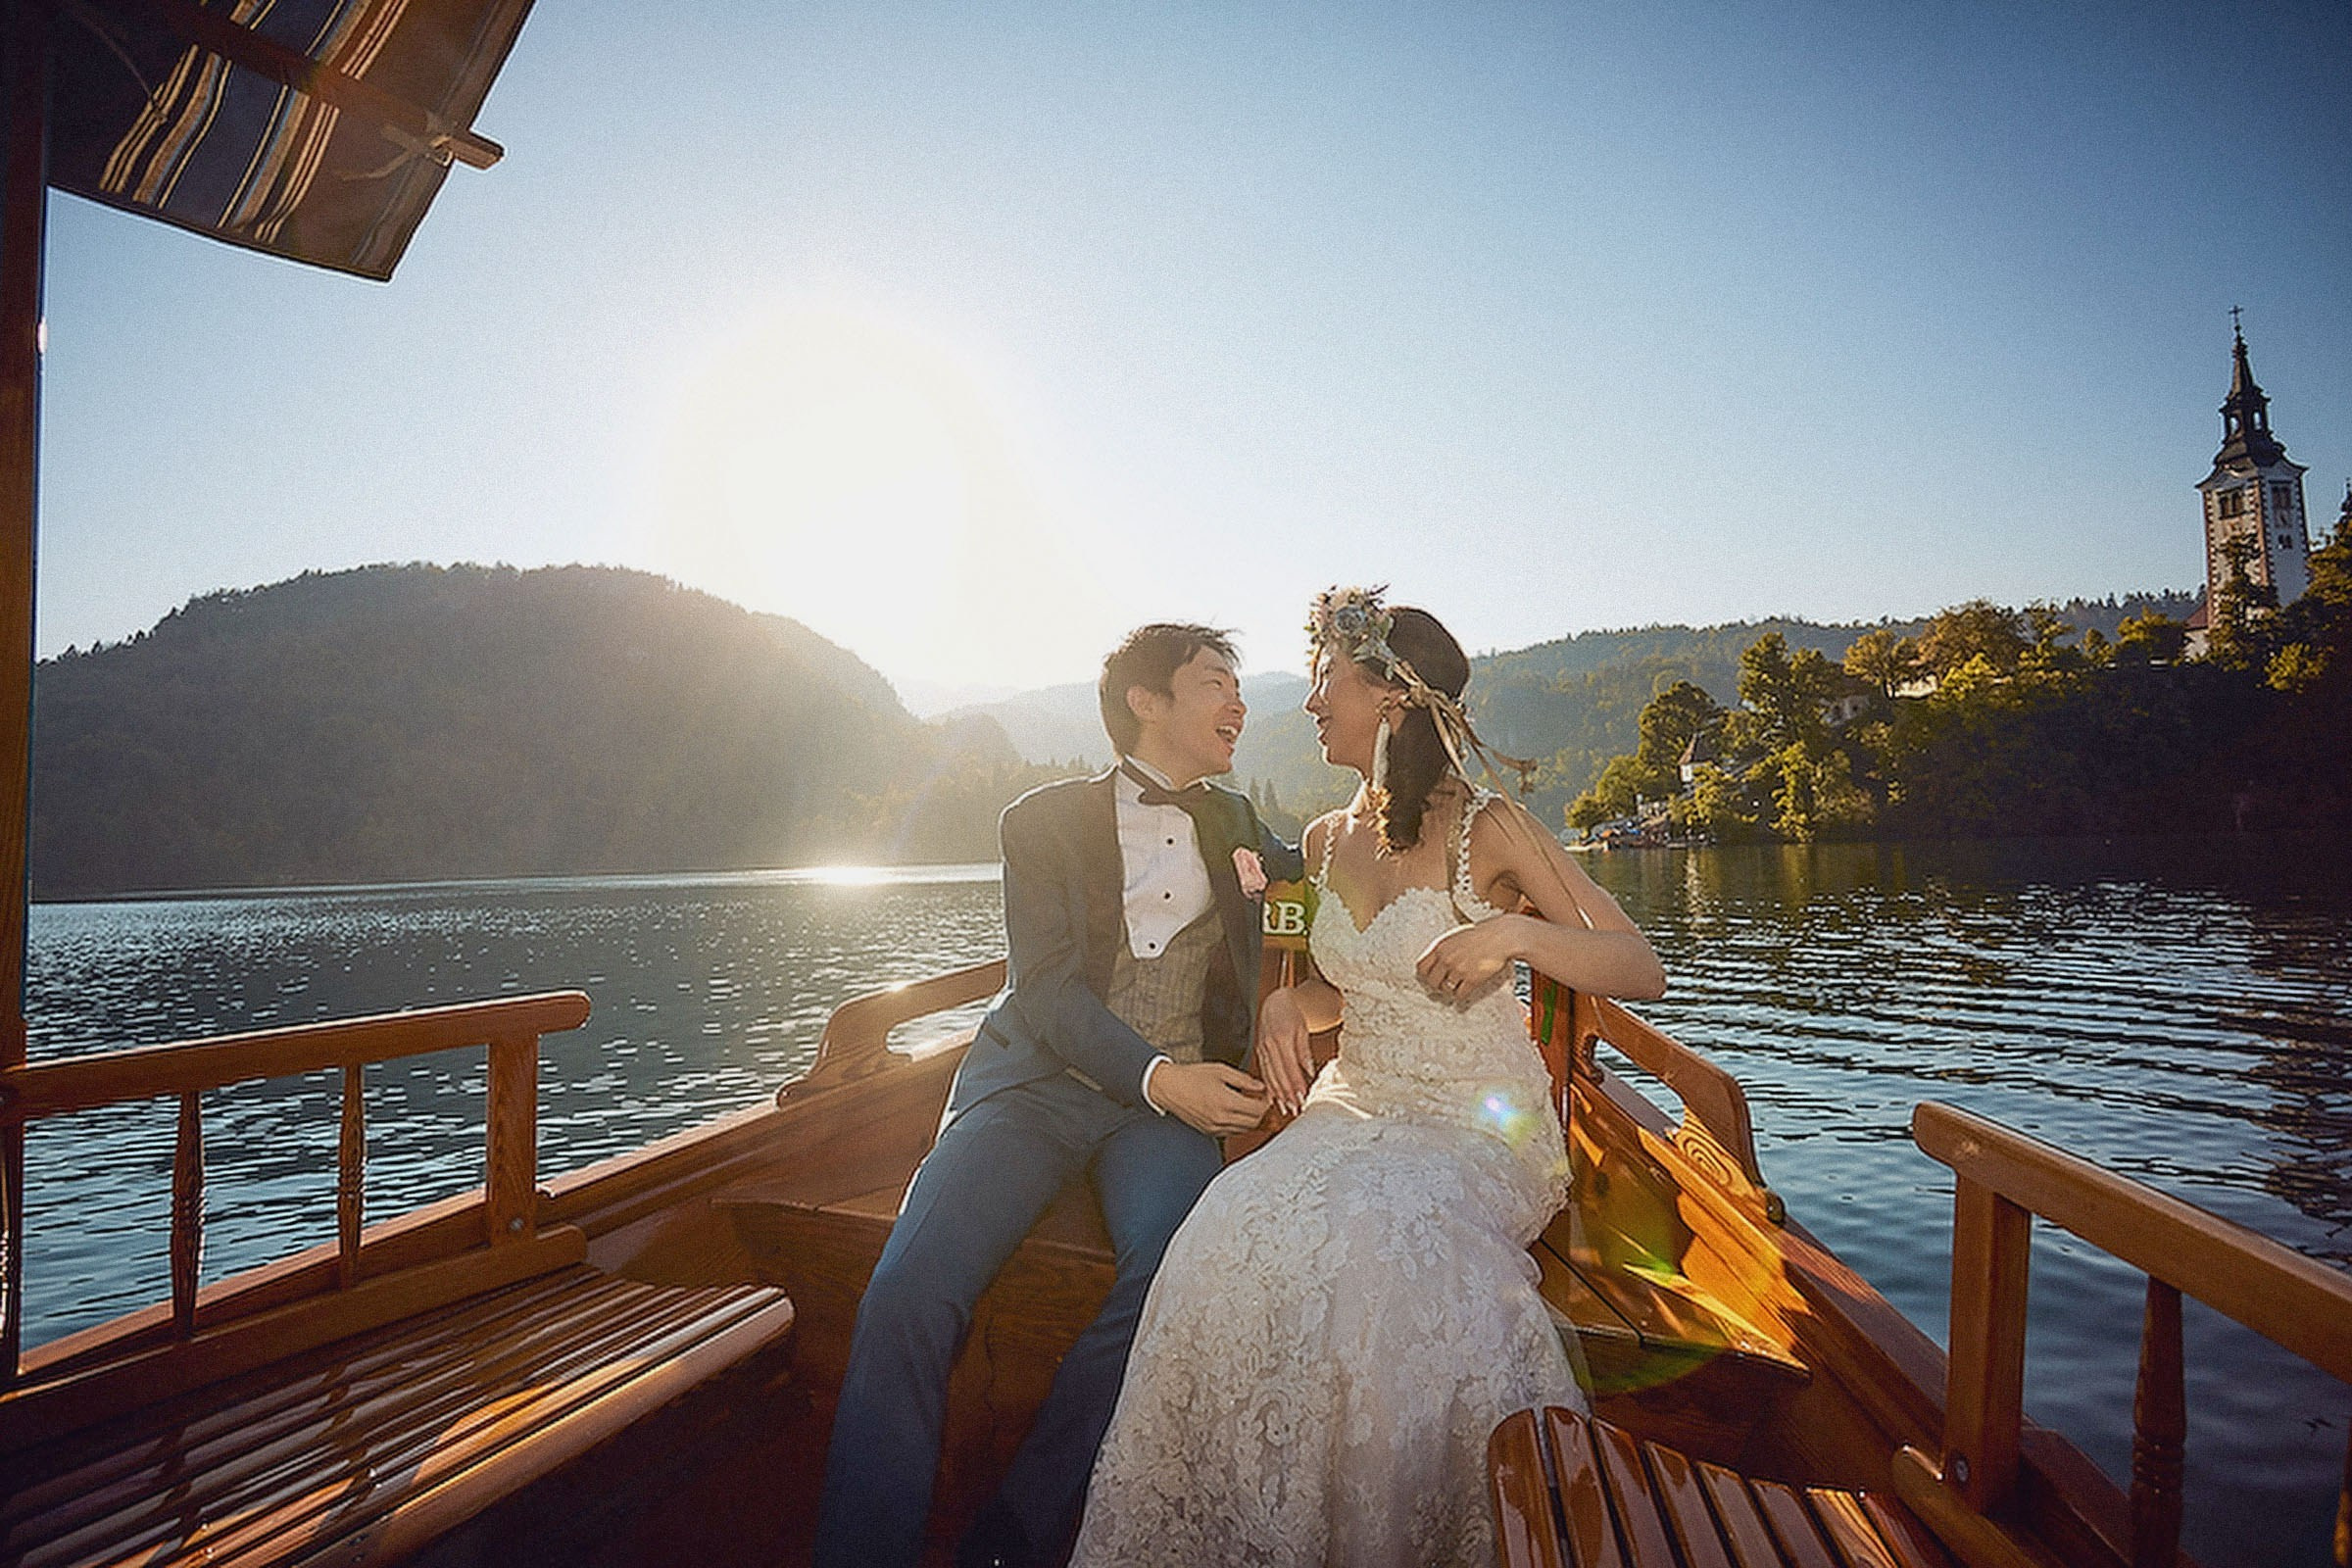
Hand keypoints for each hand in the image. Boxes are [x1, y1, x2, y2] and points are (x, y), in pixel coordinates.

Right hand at [1150, 1061, 1269, 1136]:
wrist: (1168, 1088)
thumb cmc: (1191, 1076)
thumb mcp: (1221, 1070)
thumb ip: (1244, 1079)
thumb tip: (1261, 1087)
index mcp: (1226, 1101)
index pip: (1259, 1110)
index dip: (1266, 1102)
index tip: (1266, 1095)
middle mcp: (1222, 1118)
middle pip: (1254, 1122)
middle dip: (1261, 1111)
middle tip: (1259, 1099)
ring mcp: (1215, 1128)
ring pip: (1244, 1129)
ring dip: (1250, 1119)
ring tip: (1246, 1103)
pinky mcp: (1209, 1132)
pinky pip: (1232, 1132)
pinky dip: (1238, 1123)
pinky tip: (1234, 1110)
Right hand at [1254, 988, 1314, 1115]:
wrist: (1275, 1002)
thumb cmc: (1291, 1014)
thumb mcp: (1302, 1030)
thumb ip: (1304, 1052)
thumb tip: (1309, 1071)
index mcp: (1280, 1038)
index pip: (1290, 1066)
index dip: (1296, 1084)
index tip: (1303, 1097)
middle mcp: (1268, 1045)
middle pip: (1278, 1074)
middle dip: (1287, 1094)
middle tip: (1295, 1109)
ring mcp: (1261, 1050)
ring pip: (1269, 1076)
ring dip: (1277, 1094)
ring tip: (1285, 1108)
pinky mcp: (1259, 1053)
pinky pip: (1263, 1073)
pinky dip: (1268, 1087)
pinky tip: (1272, 1099)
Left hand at [1415, 916, 1524, 1001]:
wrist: (1502, 936)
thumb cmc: (1481, 935)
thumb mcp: (1457, 936)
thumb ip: (1444, 949)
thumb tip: (1436, 963)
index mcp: (1441, 946)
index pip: (1421, 967)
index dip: (1425, 975)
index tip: (1430, 978)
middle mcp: (1446, 958)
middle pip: (1431, 981)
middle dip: (1437, 985)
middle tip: (1443, 986)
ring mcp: (1458, 969)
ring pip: (1445, 989)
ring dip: (1450, 990)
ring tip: (1456, 987)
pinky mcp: (1471, 979)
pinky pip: (1459, 994)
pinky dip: (1461, 995)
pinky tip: (1465, 990)